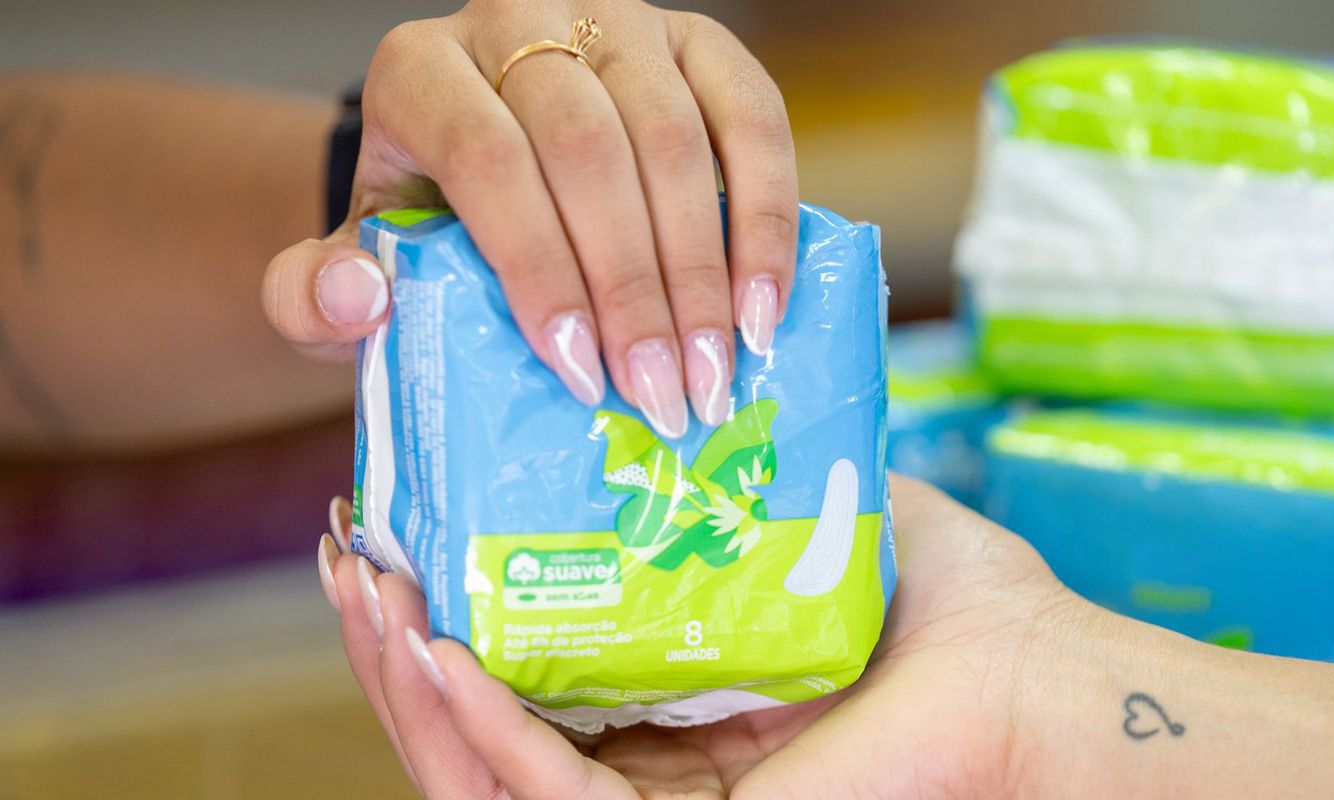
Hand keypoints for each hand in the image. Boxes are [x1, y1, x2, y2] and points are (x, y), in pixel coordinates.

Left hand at [265, 0, 797, 437]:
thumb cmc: (427, 229)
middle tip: (664, 398)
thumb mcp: (356, 266)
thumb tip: (356, 299)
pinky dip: (768, 217)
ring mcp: (620, 23)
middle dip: (634, 287)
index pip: (489, 158)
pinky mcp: (699, 44)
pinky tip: (766, 307)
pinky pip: (752, 117)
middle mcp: (519, 24)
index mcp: (422, 71)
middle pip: (590, 149)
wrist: (488, 167)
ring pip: (675, 136)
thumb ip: (313, 296)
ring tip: (717, 372)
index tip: (578, 372)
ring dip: (706, 268)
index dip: (540, 267)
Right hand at [315, 475, 1085, 797]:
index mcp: (680, 717)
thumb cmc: (959, 613)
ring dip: (408, 686)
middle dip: (397, 650)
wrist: (1036, 679)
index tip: (394, 529)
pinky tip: (432, 648)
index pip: (528, 683)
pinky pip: (543, 796)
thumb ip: (749, 481)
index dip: (446, 617)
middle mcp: (659, 775)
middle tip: (350, 558)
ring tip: (365, 591)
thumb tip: (682, 387)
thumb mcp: (822, 525)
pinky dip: (475, 728)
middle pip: (483, 731)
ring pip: (486, 775)